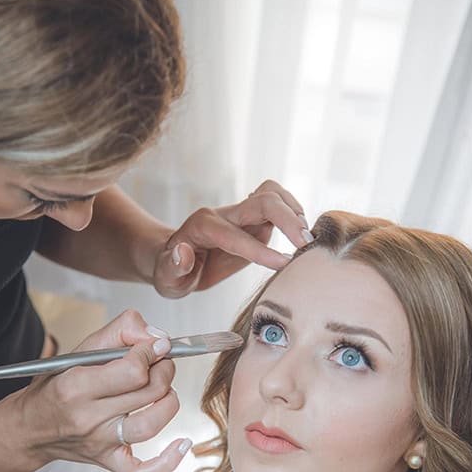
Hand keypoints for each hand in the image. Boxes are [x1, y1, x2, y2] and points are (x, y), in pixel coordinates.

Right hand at [13, 311, 190, 471]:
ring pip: (150, 426)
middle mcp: (88, 417)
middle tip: (160, 363)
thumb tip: (156, 336)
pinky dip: (166, 463)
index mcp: (76, 386)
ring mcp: (100, 443)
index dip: (151, 352)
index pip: (133, 370)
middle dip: (164, 370)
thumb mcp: (78, 350)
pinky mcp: (108, 461)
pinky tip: (181, 444)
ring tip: (165, 390)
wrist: (29, 429)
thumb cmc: (55, 388)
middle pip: (148, 393)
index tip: (153, 346)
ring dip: (169, 402)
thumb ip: (119, 332)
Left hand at [152, 179, 309, 297]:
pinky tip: (300, 234)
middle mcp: (223, 215)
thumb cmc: (169, 272)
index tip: (284, 264)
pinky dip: (293, 212)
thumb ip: (173, 266)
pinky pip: (277, 204)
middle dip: (286, 219)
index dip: (259, 250)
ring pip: (271, 194)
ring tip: (306, 238)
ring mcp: (240, 215)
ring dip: (293, 210)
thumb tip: (183, 252)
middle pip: (261, 201)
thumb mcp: (165, 277)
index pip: (234, 235)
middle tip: (306, 244)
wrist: (173, 262)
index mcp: (202, 226)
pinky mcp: (253, 221)